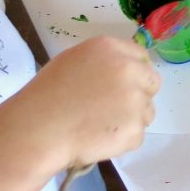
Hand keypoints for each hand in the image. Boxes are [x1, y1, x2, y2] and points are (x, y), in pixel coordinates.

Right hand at [7, 37, 160, 171]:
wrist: (37, 130)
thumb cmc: (47, 95)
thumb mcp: (74, 61)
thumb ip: (105, 61)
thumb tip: (125, 69)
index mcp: (112, 49)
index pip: (141, 57)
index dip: (134, 73)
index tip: (122, 86)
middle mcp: (129, 69)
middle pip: (152, 82)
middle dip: (139, 95)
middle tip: (114, 109)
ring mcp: (135, 100)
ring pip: (147, 111)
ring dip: (131, 120)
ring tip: (100, 126)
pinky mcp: (134, 129)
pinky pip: (136, 136)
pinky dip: (122, 142)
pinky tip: (98, 140)